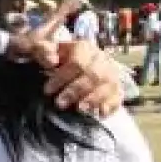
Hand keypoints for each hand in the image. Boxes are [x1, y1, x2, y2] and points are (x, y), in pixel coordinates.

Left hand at [15, 0, 124, 116]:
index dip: (61, 77)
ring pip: (108, 86)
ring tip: (79, 109)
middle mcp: (101, 59)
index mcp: (83, 48)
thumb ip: (43, 51)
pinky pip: (118, 96)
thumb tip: (50, 61)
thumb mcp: (47, 50)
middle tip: (60, 104)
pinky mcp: (116, 88)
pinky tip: (100, 113)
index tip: (47, 91)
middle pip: (94, 75)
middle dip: (76, 90)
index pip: (76, 63)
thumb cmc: (58, 58)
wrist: (77, 63)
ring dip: (93, 99)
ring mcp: (111, 74)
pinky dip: (110, 105)